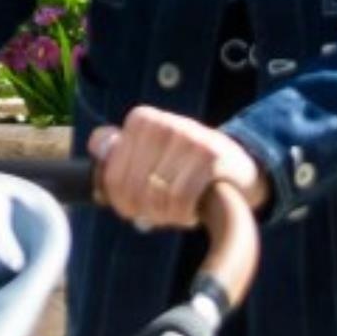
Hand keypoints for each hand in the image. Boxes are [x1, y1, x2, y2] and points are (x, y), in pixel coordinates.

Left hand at [87, 109, 270, 230]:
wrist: (238, 167)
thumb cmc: (184, 168)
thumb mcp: (150, 153)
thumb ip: (117, 152)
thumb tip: (98, 146)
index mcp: (141, 119)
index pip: (112, 178)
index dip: (123, 204)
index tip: (139, 208)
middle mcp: (162, 123)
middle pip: (132, 190)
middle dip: (146, 212)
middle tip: (161, 214)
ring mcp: (187, 137)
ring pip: (156, 197)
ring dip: (167, 216)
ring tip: (178, 212)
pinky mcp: (209, 156)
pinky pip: (180, 199)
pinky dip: (183, 215)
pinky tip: (191, 213)